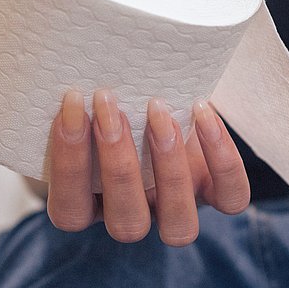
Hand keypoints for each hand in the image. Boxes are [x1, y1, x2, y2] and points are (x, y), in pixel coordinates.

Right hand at [43, 89, 249, 244]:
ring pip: (179, 226)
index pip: (70, 212)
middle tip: (108, 102)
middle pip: (126, 222)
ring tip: (157, 108)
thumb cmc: (110, 104)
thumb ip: (71, 104)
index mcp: (88, 208)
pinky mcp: (218, 195)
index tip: (71, 104)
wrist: (163, 100)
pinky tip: (200, 111)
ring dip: (168, 167)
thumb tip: (58, 61)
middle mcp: (134, 217)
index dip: (69, 165)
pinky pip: (231, 197)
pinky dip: (221, 156)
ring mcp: (178, 212)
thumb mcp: (84, 108)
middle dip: (117, 163)